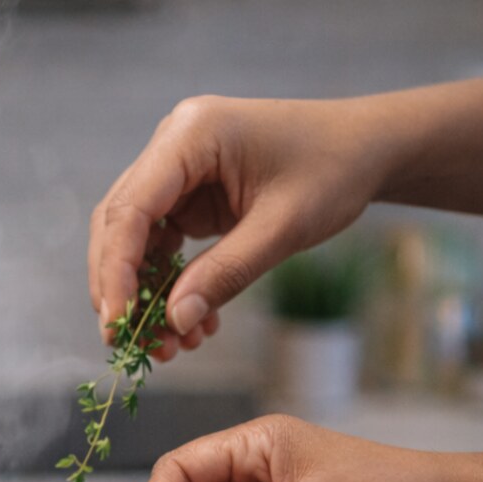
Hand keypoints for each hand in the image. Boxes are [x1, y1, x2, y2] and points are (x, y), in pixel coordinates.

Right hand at [88, 93, 378, 356]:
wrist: (367, 150)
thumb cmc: (334, 171)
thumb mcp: (283, 227)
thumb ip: (225, 274)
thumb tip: (174, 321)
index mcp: (192, 134)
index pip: (129, 210)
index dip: (115, 272)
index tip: (117, 326)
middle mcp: (172, 146)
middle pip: (117, 225)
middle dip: (122, 290)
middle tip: (131, 345)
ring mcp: (176, 171)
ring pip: (132, 241)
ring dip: (144, 296)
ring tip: (170, 345)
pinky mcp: (187, 195)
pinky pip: (159, 247)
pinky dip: (168, 288)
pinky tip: (190, 322)